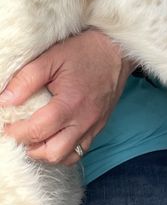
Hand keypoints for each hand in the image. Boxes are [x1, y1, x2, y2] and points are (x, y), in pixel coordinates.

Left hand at [0, 29, 134, 165]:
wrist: (118, 48)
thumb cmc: (86, 50)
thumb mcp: (53, 56)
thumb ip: (27, 79)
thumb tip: (5, 100)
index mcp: (70, 103)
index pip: (35, 131)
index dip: (14, 131)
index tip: (6, 122)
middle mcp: (84, 120)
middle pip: (51, 152)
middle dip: (29, 146)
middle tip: (19, 130)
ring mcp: (94, 125)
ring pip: (66, 157)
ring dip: (46, 151)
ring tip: (36, 134)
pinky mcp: (99, 126)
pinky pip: (79, 151)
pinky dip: (64, 149)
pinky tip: (55, 135)